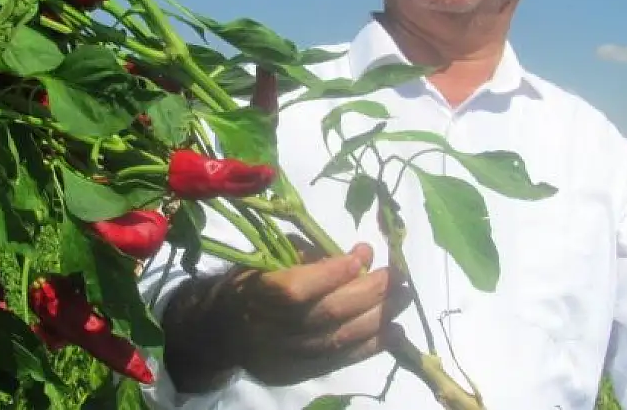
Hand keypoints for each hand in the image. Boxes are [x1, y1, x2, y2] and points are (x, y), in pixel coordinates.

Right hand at [216, 238, 411, 386]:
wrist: (223, 333)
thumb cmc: (250, 286)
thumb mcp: (266, 261)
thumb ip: (308, 256)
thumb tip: (360, 256)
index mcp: (254, 295)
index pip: (295, 290)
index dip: (332, 273)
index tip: (361, 252)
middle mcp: (269, 331)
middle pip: (326, 314)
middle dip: (369, 291)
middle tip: (395, 274)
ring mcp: (286, 357)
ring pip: (340, 339)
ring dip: (379, 317)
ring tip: (403, 297)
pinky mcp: (300, 374)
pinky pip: (342, 360)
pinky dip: (372, 346)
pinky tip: (395, 331)